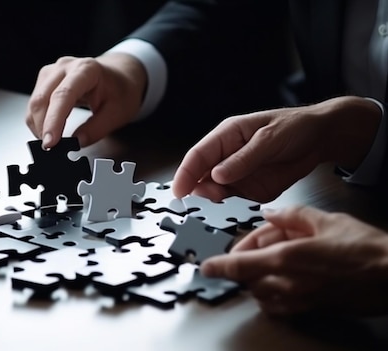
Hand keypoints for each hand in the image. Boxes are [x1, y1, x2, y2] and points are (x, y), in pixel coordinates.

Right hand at [26, 53, 146, 148]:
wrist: (119, 75)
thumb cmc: (120, 90)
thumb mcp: (117, 113)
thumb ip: (96, 129)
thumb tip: (77, 143)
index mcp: (86, 70)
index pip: (63, 95)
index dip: (54, 120)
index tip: (50, 142)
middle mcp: (65, 67)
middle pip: (42, 99)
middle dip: (43, 127)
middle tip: (51, 150)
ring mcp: (52, 72)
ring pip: (35, 102)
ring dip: (39, 125)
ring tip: (52, 142)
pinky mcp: (46, 80)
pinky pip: (35, 103)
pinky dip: (39, 121)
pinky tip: (49, 131)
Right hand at [172, 96, 380, 201]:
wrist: (322, 139)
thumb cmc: (295, 127)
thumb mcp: (269, 139)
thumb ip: (243, 158)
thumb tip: (217, 174)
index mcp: (226, 136)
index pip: (198, 155)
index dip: (185, 173)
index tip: (179, 190)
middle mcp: (226, 157)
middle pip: (201, 176)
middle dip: (197, 190)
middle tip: (202, 200)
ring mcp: (237, 175)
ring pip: (214, 192)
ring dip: (212, 201)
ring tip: (216, 205)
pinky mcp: (249, 190)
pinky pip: (233, 202)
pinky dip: (229, 210)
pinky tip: (229, 213)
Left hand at [201, 206, 387, 315]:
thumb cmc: (367, 250)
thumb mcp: (326, 220)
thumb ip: (291, 216)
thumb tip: (270, 214)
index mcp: (288, 258)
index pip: (240, 265)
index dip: (218, 266)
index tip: (205, 266)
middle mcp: (289, 283)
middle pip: (248, 278)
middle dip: (246, 262)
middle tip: (258, 247)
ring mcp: (299, 301)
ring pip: (261, 293)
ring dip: (258, 278)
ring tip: (275, 260)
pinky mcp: (311, 310)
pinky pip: (280, 306)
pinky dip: (273, 294)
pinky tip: (285, 279)